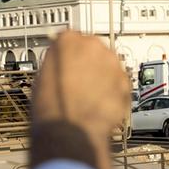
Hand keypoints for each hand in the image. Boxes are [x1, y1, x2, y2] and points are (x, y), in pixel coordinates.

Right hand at [29, 31, 129, 168]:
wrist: (71, 129)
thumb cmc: (53, 107)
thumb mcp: (43, 76)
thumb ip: (58, 64)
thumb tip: (64, 66)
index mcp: (67, 40)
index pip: (71, 38)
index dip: (69, 54)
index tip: (69, 63)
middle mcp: (92, 45)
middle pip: (93, 49)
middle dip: (88, 63)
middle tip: (79, 81)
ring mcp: (111, 62)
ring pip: (108, 64)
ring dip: (102, 76)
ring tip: (89, 96)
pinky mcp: (125, 80)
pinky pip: (119, 81)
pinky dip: (113, 90)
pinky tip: (100, 103)